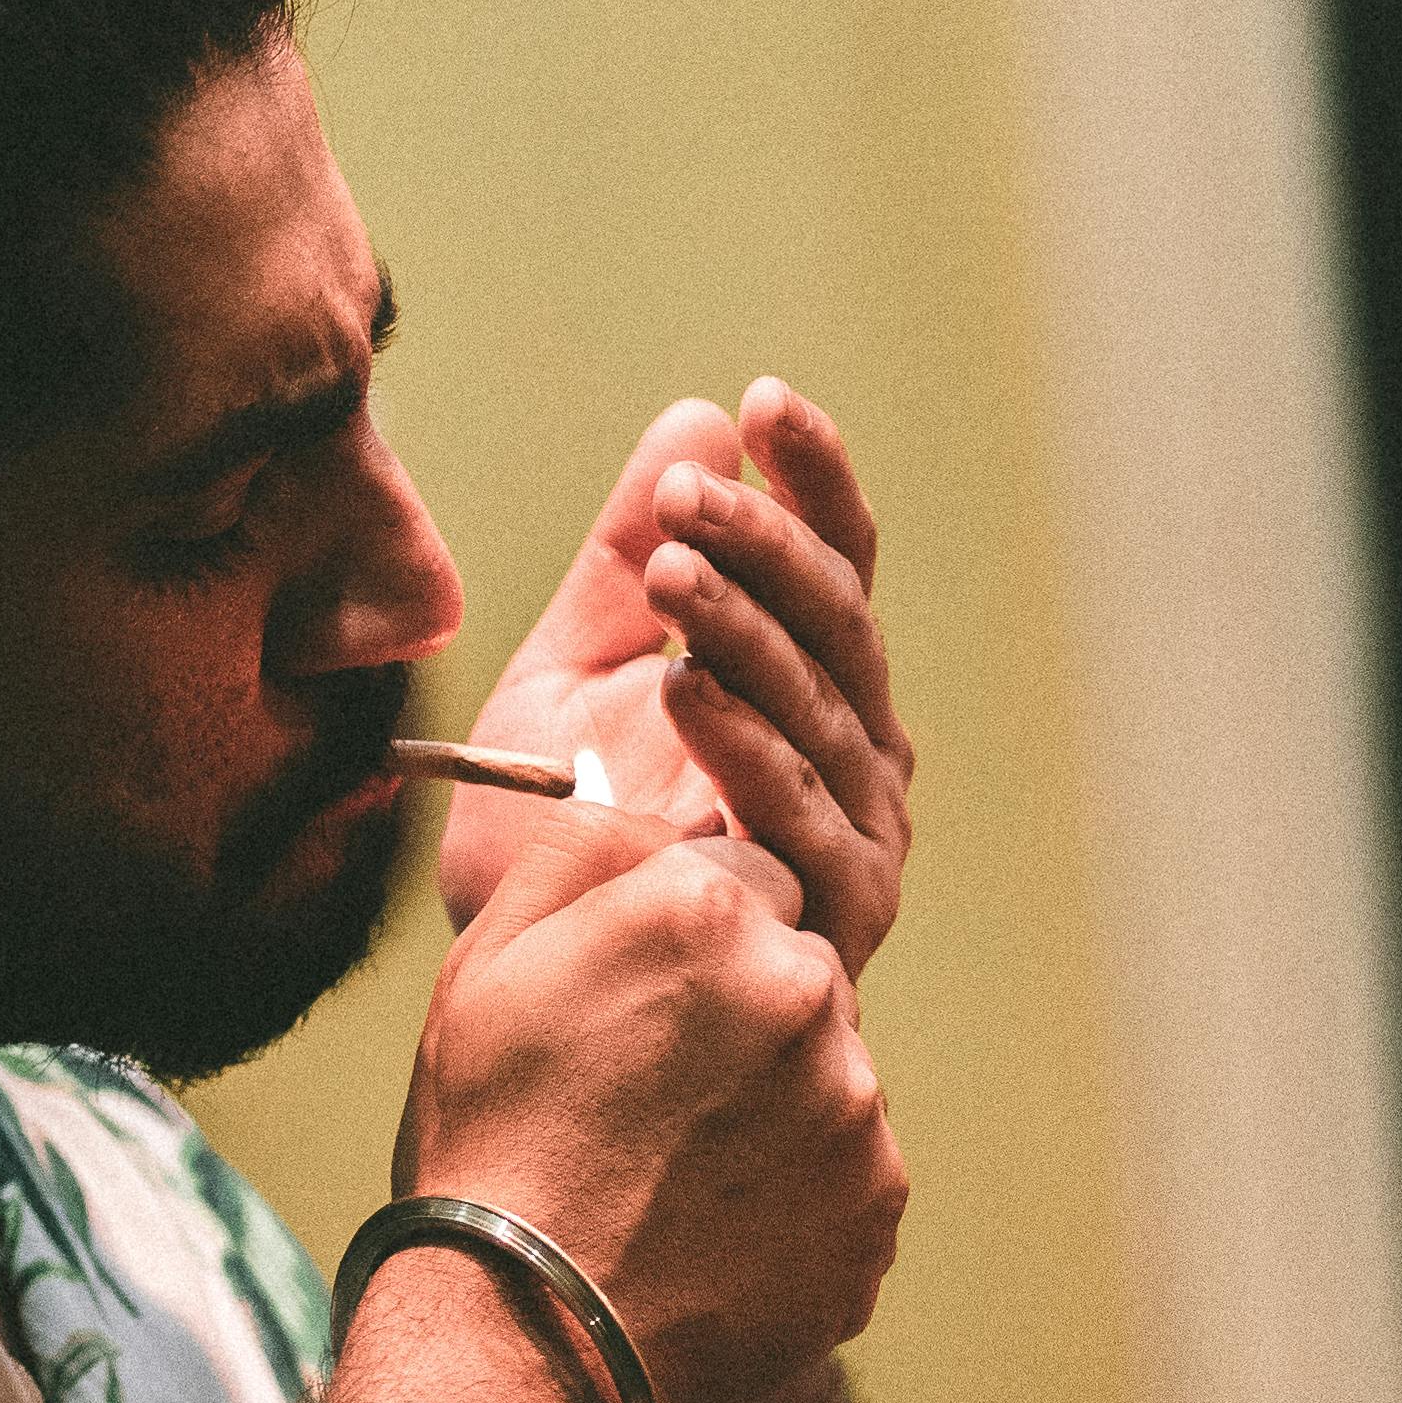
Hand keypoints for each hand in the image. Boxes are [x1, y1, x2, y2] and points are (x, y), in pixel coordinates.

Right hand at [403, 805, 906, 1402]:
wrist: (526, 1346)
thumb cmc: (489, 1144)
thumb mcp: (485, 962)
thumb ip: (582, 848)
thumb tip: (655, 808)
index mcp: (708, 912)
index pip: (744, 871)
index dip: (682, 936)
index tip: (634, 1000)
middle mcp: (805, 994)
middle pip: (795, 967)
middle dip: (738, 1012)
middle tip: (645, 1096)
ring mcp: (854, 1109)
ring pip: (824, 1071)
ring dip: (769, 1103)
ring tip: (669, 1173)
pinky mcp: (876, 1208)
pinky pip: (843, 1171)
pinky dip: (790, 1194)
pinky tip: (708, 1229)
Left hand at [442, 378, 913, 982]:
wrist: (543, 997)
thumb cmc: (564, 844)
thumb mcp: (570, 674)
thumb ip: (625, 562)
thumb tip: (693, 423)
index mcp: (807, 684)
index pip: (835, 562)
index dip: (814, 482)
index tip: (765, 406)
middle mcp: (855, 747)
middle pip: (839, 621)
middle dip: (767, 545)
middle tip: (685, 495)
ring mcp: (858, 827)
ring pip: (824, 703)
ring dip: (750, 628)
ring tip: (671, 572)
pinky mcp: (837, 908)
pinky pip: (796, 808)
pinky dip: (742, 741)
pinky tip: (681, 687)